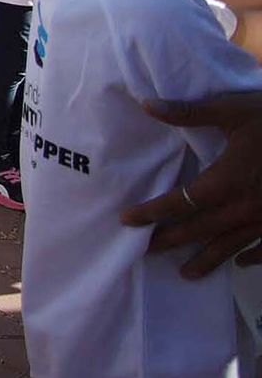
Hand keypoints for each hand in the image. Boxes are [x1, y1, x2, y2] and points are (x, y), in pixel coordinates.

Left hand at [121, 92, 261, 277]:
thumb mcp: (233, 111)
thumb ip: (189, 112)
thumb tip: (147, 104)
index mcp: (226, 182)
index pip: (179, 203)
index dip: (151, 212)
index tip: (128, 220)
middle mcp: (244, 206)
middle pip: (200, 229)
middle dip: (170, 241)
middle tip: (144, 252)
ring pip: (231, 244)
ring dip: (208, 259)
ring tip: (187, 273)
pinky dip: (253, 256)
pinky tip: (242, 262)